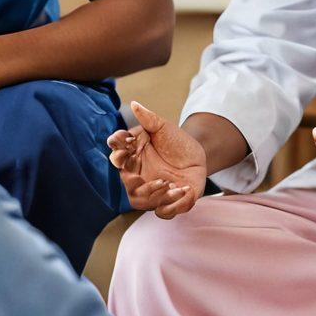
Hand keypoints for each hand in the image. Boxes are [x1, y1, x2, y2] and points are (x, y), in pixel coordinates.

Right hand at [107, 101, 206, 218]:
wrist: (197, 155)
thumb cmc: (174, 141)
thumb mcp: (163, 127)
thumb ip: (148, 118)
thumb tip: (135, 104)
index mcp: (132, 158)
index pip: (118, 158)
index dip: (118, 154)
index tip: (125, 147)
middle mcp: (138, 177)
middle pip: (126, 184)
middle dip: (131, 182)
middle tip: (139, 176)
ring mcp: (152, 191)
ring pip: (142, 201)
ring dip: (152, 195)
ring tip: (167, 183)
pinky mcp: (169, 202)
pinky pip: (163, 211)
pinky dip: (171, 205)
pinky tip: (182, 190)